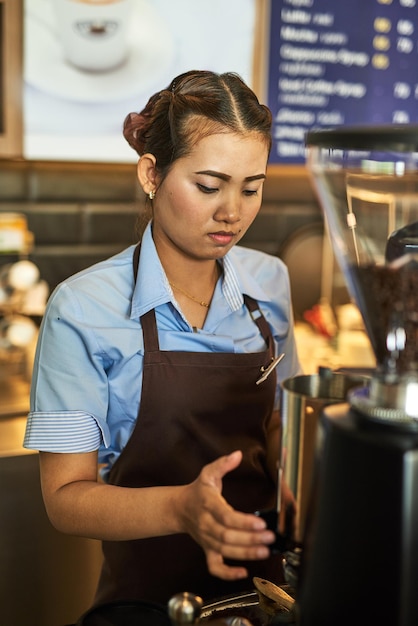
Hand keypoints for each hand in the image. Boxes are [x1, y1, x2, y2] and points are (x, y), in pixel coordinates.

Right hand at [177, 450, 276, 579]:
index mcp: (208, 503)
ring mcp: (206, 538)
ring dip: (245, 554)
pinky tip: (244, 572)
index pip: (226, 516)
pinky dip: (227, 573)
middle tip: (269, 537)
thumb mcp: (208, 473)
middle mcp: (206, 523)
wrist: (178, 508)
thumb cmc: (197, 491)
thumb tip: (237, 455)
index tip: (260, 523)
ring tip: (264, 551)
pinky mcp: (207, 549)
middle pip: (227, 536)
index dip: (243, 522)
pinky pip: (214, 566)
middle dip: (250, 539)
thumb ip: (223, 464)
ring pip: (224, 550)